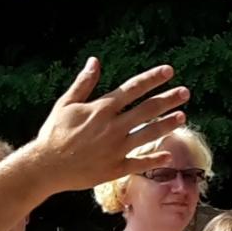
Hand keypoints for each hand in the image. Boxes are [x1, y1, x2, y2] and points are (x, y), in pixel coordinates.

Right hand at [32, 59, 189, 190]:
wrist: (46, 166)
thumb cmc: (53, 133)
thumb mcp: (66, 104)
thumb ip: (84, 83)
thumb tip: (94, 61)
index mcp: (102, 108)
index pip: (133, 88)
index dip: (153, 78)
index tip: (169, 71)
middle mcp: (113, 127)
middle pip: (147, 109)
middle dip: (168, 99)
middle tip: (185, 92)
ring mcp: (116, 148)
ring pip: (148, 134)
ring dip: (167, 124)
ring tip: (182, 116)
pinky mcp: (114, 168)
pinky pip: (139, 163)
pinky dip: (154, 160)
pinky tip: (168, 155)